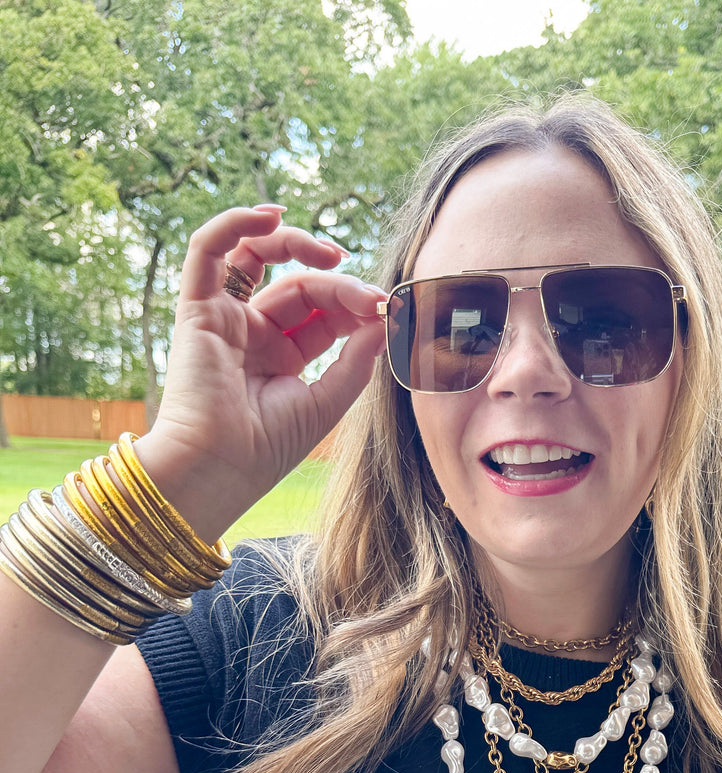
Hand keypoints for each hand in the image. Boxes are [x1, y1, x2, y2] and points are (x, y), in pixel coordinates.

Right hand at [139, 205, 386, 538]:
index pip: (324, 314)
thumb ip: (356, 359)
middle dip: (339, 285)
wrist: (219, 468)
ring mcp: (225, 320)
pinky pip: (208, 253)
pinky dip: (234, 226)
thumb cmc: (268, 448)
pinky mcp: (197, 310)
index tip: (385, 310)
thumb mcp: (328, 401)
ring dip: (295, 245)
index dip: (354, 304)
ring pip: (259, 260)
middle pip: (300, 287)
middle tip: (371, 298)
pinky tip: (270, 216)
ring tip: (331, 251)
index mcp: (283, 358)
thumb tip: (384, 320)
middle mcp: (253, 335)